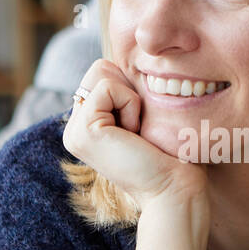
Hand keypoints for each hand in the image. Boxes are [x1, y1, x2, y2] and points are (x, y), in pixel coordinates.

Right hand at [62, 59, 207, 211]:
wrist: (174, 189)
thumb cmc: (170, 155)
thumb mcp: (143, 115)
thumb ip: (125, 91)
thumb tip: (124, 60)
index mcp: (86, 124)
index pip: (104, 72)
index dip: (131, 88)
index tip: (141, 126)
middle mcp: (74, 128)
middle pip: (99, 67)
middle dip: (128, 90)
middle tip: (139, 129)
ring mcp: (73, 131)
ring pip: (102, 72)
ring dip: (130, 99)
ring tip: (136, 133)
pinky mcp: (82, 131)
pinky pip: (108, 87)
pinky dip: (130, 105)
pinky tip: (134, 135)